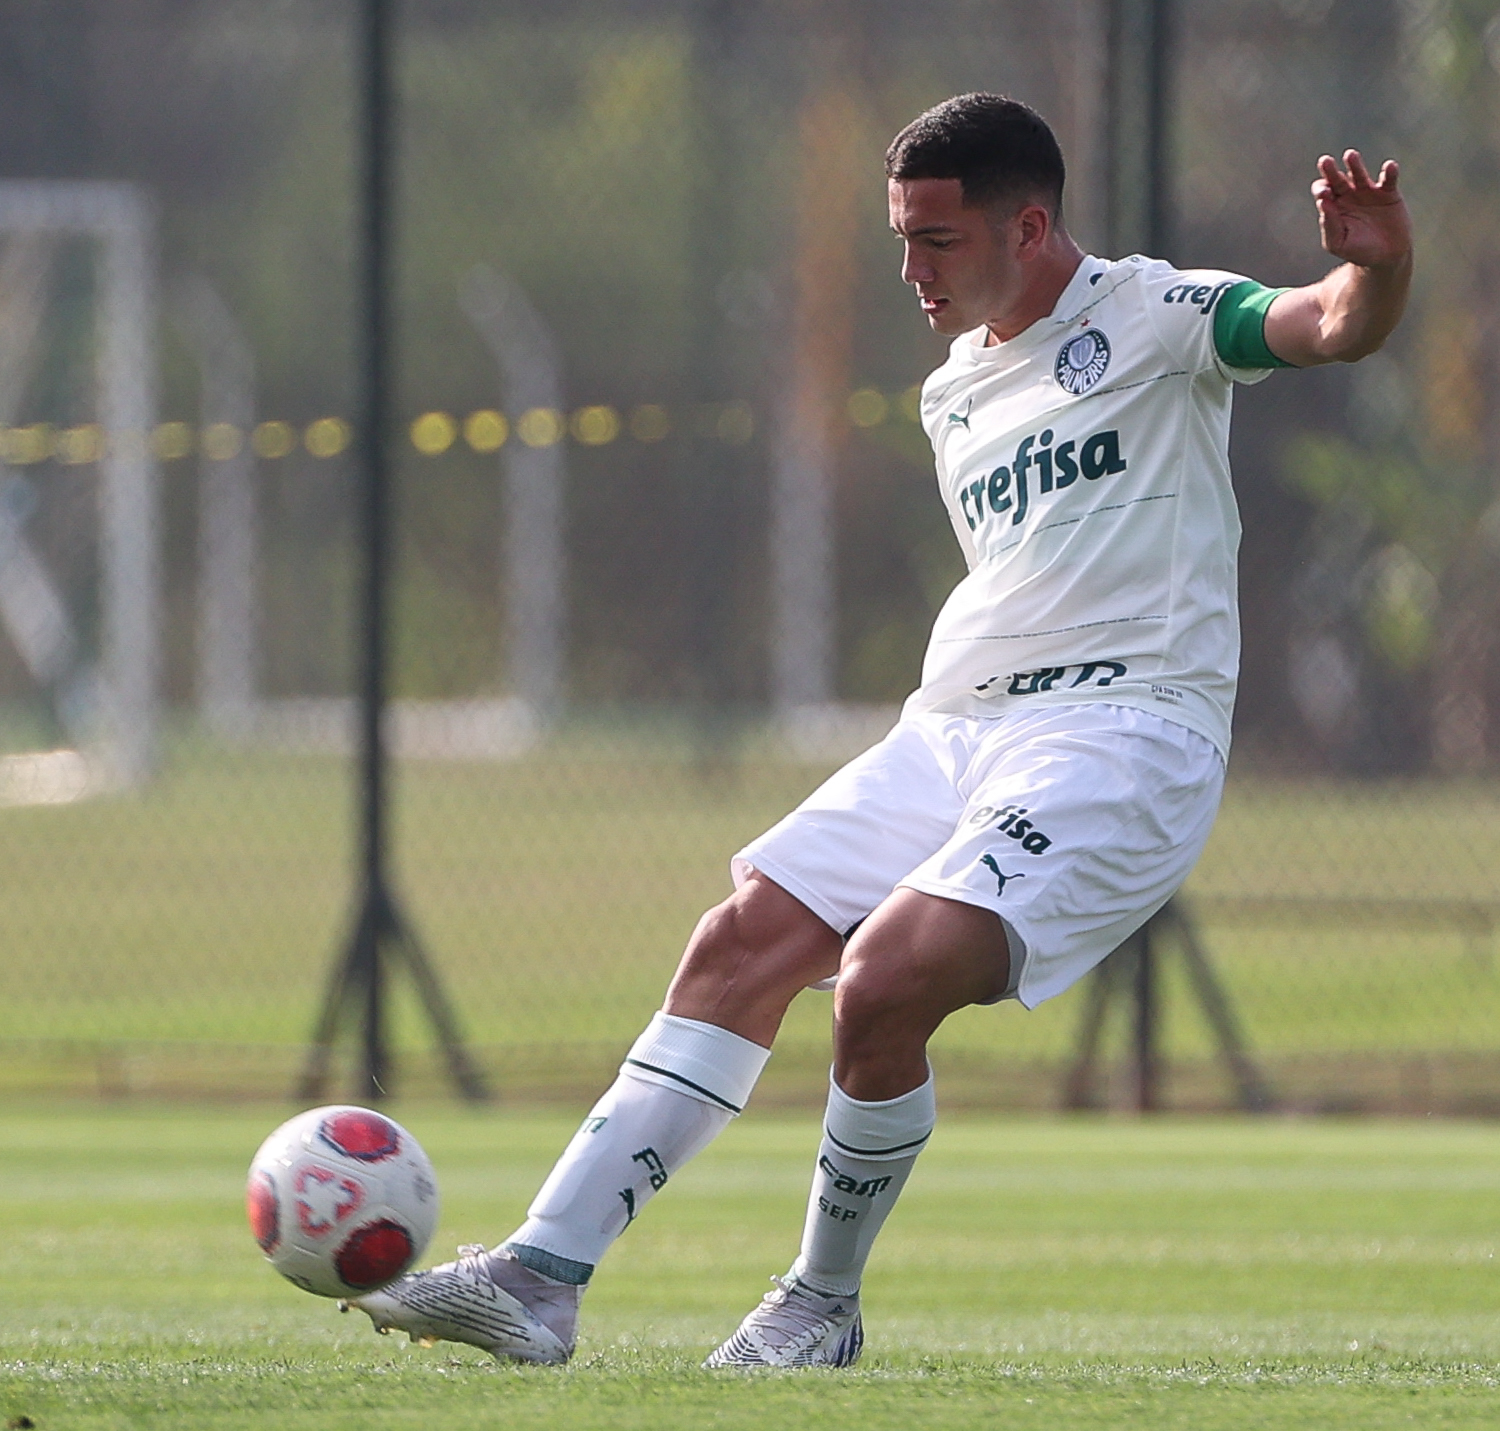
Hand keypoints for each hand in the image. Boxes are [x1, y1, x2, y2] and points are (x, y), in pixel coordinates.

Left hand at [1311, 150, 1410, 269]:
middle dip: (1330, 171)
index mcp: (1333, 206)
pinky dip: (1390, 172)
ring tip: (1350, 155)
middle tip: (1324, 161)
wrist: (1384, 256)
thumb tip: (1323, 203)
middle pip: (1337, 179)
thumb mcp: (1338, 243)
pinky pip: (1389, 179)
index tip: (1324, 193)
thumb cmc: (1357, 250)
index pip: (1323, 192)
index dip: (1321, 189)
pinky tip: (1389, 166)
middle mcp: (1348, 195)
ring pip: (1359, 174)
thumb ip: (1329, 225)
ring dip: (1354, 165)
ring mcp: (1368, 192)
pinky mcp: (1388, 193)